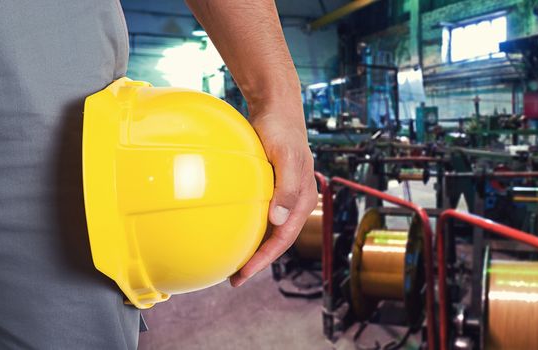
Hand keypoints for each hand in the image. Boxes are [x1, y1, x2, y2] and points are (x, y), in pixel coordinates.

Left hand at [229, 102, 316, 286]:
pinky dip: (250, 226)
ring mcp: (285, 195)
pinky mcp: (274, 187)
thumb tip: (279, 221)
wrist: (277, 108)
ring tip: (234, 262)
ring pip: (270, 229)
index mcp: (303, 200)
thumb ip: (287, 189)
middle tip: (235, 278)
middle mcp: (296, 202)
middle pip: (278, 240)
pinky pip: (262, 213)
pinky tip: (233, 229)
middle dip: (258, 261)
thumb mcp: (285, 157)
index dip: (264, 259)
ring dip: (255, 247)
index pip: (283, 238)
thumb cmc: (281, 130)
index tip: (244, 274)